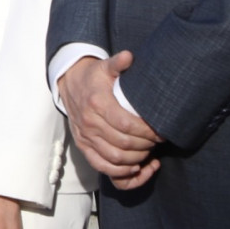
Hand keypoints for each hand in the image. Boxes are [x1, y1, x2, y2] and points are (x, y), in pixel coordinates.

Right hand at [58, 52, 161, 186]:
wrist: (69, 83)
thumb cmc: (93, 76)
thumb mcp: (105, 66)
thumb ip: (118, 63)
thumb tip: (129, 56)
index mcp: (98, 103)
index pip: (127, 125)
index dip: (147, 132)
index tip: (160, 131)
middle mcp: (90, 122)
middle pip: (123, 144)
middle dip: (146, 145)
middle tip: (157, 141)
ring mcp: (85, 136)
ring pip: (115, 158)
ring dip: (136, 159)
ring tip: (148, 152)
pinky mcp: (83, 146)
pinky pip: (101, 166)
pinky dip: (120, 171)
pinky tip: (135, 166)